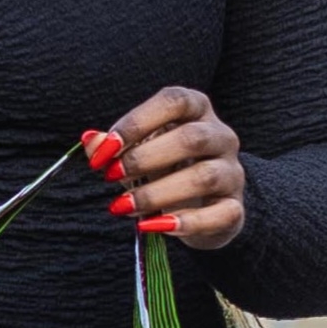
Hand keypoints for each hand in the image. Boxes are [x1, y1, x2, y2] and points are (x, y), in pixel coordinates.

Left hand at [94, 88, 247, 249]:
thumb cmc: (166, 166)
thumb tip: (91, 140)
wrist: (202, 205)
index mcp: (198, 110)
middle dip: (145, 158)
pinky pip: (219, 214)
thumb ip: (113, 144)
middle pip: (192, 138)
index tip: (105, 149)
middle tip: (111, 176)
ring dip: (157, 193)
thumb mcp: (137, 149)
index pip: (174, 101)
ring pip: (204, 177)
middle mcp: (222, 136)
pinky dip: (185, 223)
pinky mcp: (235, 208)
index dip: (137, 121)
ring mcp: (232, 173)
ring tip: (124, 206)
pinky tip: (153, 226)